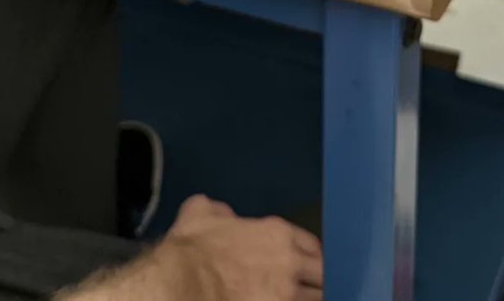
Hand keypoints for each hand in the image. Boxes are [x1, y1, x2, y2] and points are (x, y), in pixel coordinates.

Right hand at [162, 195, 322, 299]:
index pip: (312, 245)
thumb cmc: (192, 249)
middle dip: (317, 279)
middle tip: (308, 285)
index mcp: (277, 234)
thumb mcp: (201, 212)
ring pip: (315, 299)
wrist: (180, 284)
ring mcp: (285, 296)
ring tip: (298, 298)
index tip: (305, 263)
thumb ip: (220, 211)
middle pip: (322, 274)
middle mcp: (289, 264)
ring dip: (307, 298)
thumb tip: (223, 215)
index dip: (308, 255)